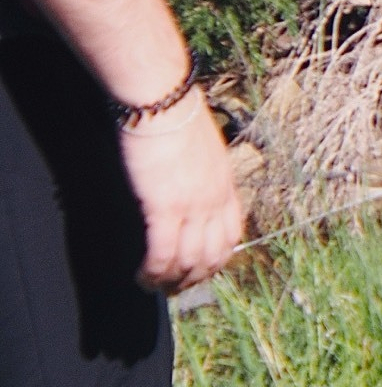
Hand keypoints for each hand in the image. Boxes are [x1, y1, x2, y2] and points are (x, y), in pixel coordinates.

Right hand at [117, 88, 243, 292]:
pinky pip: (163, 253)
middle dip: (196, 278)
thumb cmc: (175, 114)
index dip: (219, 258)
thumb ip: (202, 170)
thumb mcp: (203, 147)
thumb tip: (191, 181)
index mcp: (227, 185)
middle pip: (215, 255)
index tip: (204, 269)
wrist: (162, 99)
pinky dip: (154, 272)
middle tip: (177, 288)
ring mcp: (194, 205)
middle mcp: (216, 200)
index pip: (233, 234)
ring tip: (156, 288)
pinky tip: (142, 277)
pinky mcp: (166, 206)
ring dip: (173, 281)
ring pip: (190, 261)